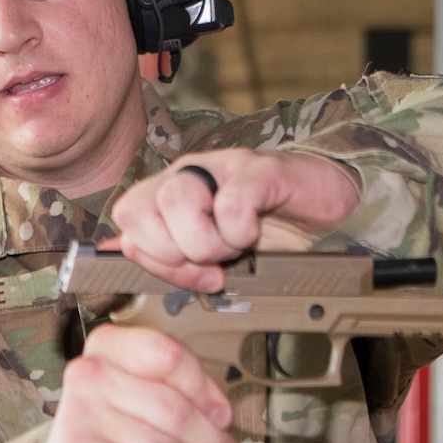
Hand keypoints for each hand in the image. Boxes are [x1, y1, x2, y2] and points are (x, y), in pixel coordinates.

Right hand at [41, 324, 237, 442]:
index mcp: (107, 347)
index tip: (221, 418)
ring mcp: (79, 414)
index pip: (168, 356)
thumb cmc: (115, 436)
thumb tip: (221, 418)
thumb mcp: (146, 403)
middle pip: (175, 409)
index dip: (204, 390)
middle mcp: (89, 374)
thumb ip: (182, 396)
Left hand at [103, 150, 360, 292]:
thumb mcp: (210, 256)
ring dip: (206, 243)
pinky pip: (229, 204)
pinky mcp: (260, 169)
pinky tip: (255, 233)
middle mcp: (188, 174)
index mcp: (169, 193)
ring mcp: (222, 166)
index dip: (151, 257)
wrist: (329, 213)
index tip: (189, 275)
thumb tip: (114, 254)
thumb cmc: (269, 233)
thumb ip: (164, 254)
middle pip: (140, 210)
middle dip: (174, 254)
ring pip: (176, 203)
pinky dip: (240, 231)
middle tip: (214, 261)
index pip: (126, 220)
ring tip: (235, 247)